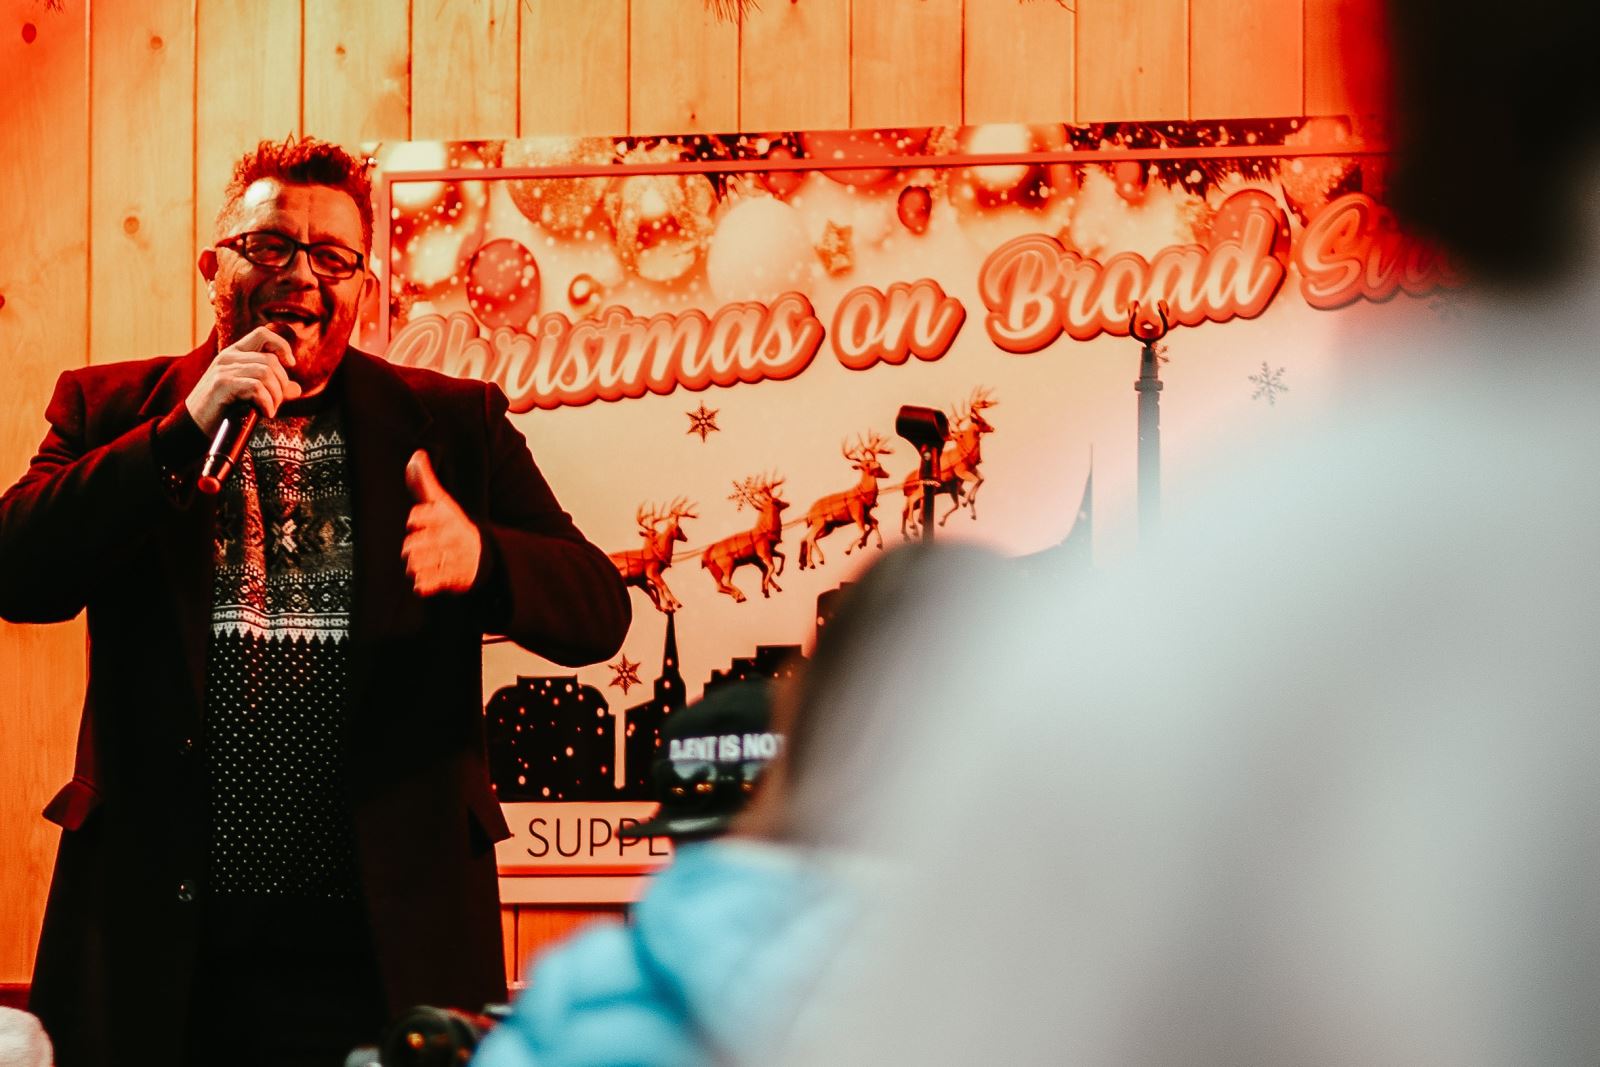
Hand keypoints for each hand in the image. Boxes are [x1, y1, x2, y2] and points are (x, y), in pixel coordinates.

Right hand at [185, 326, 301, 434]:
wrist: (194, 425)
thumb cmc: (222, 410)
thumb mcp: (249, 395)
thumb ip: (272, 389)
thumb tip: (297, 389)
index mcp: (234, 353)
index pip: (262, 334)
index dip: (282, 345)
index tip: (291, 364)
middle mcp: (228, 357)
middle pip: (271, 360)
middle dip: (282, 384)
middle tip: (276, 403)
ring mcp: (224, 369)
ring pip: (266, 373)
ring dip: (275, 395)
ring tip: (270, 409)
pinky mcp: (222, 384)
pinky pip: (256, 387)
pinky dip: (267, 402)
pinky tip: (265, 413)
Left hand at [402, 450, 481, 596]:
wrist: (482, 554)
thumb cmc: (454, 524)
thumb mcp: (443, 502)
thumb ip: (425, 481)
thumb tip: (416, 455)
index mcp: (445, 517)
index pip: (420, 516)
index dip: (416, 519)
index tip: (416, 521)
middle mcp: (448, 538)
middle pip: (412, 545)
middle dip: (411, 547)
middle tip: (418, 546)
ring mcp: (450, 559)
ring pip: (416, 565)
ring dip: (414, 565)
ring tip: (422, 561)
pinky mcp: (450, 579)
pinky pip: (426, 584)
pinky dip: (423, 584)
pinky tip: (425, 578)